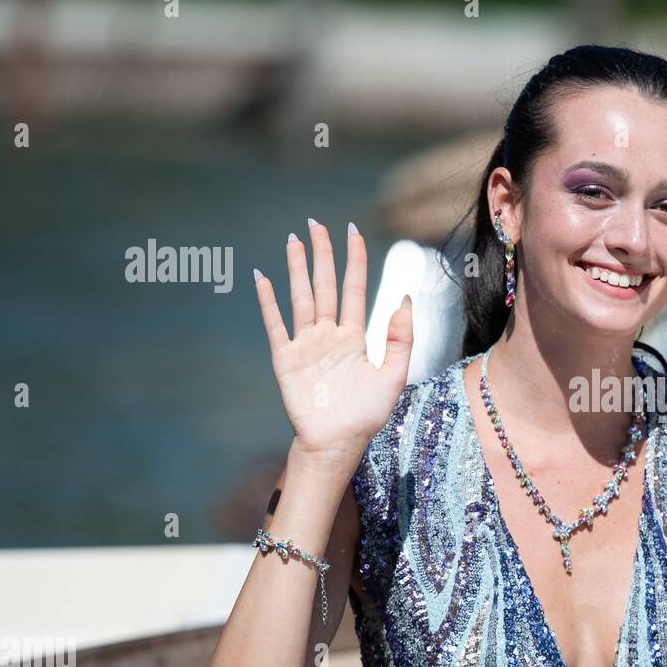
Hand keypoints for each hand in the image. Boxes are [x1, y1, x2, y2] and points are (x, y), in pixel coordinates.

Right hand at [253, 220, 412, 471]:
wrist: (339, 444)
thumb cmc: (367, 415)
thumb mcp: (394, 375)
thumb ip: (401, 339)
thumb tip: (404, 299)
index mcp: (353, 337)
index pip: (353, 288)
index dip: (353, 260)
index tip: (351, 231)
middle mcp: (328, 335)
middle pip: (324, 285)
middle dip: (322, 254)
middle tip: (316, 222)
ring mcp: (305, 345)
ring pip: (301, 297)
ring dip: (297, 268)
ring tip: (293, 240)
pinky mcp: (286, 359)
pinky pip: (276, 324)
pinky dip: (269, 301)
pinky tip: (262, 277)